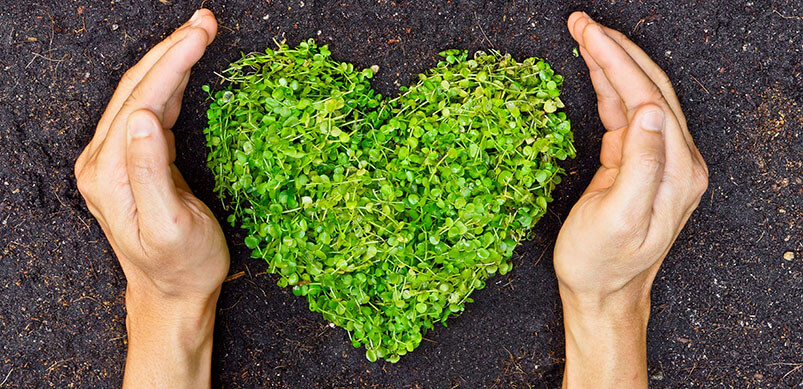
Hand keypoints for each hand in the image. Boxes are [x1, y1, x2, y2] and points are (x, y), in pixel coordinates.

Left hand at [74, 9, 223, 387]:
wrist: (171, 294)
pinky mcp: (132, 163)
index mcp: (109, 173)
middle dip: (171, 49)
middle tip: (206, 21)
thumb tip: (145, 116)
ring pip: (141, 94)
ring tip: (201, 33)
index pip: (141, 99)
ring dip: (170, 60)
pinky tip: (185, 69)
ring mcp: (114, 160)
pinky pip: (148, 111)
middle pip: (135, 88)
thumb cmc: (181, 265)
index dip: (173, 62)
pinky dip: (170, 84)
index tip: (203, 33)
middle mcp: (103, 161)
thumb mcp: (171, 224)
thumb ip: (151, 171)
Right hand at [554, 12, 707, 387]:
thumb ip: (639, 165)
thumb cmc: (602, 263)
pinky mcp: (637, 164)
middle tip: (579, 23)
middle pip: (649, 87)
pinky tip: (594, 70)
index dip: (616, 60)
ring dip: (611, 62)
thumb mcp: (618, 220)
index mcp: (675, 171)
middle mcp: (676, 160)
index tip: (585, 33)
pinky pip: (626, 113)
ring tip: (582, 35)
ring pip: (638, 95)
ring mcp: (659, 161)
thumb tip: (647, 112)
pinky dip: (609, 86)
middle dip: (614, 49)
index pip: (647, 97)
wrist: (603, 294)